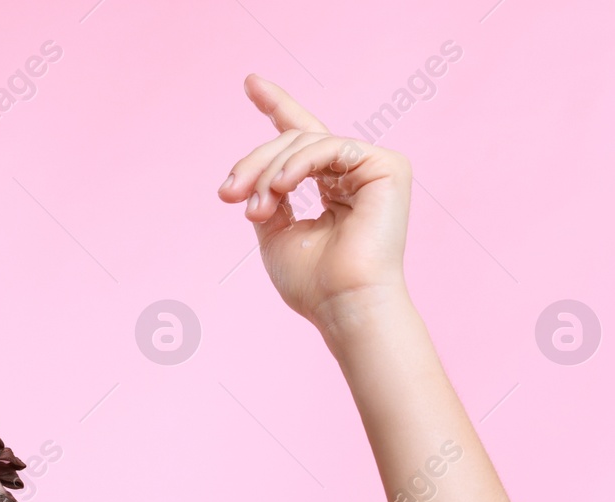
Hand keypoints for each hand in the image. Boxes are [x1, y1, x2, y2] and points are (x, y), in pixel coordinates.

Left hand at [217, 73, 411, 330]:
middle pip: (293, 141)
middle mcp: (354, 173)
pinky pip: (329, 147)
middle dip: (254, 163)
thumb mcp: (275, 234)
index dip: (277, 107)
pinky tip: (281, 187)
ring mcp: (373, 168)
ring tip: (254, 206)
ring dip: (269, 172)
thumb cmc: (313, 283)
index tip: (250, 82)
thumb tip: (250, 180)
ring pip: (305, 143)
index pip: (302, 139)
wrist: (343, 305)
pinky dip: (297, 165)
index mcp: (333, 189)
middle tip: (227, 193)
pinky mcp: (386, 167)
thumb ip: (266, 198)